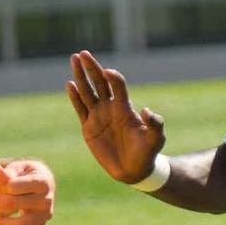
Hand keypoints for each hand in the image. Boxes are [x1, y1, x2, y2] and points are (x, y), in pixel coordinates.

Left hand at [0, 158, 55, 224]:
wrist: (36, 185)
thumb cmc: (23, 174)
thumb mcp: (16, 169)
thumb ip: (5, 172)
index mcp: (43, 181)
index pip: (14, 186)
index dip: (1, 186)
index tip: (0, 185)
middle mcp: (47, 199)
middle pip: (13, 203)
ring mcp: (45, 214)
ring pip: (20, 224)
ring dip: (2, 221)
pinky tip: (1, 219)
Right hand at [66, 50, 164, 183]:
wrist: (133, 170)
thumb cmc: (147, 153)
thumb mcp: (156, 140)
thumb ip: (155, 125)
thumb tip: (146, 110)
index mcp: (125, 107)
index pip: (117, 86)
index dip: (113, 78)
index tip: (109, 72)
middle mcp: (110, 107)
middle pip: (99, 82)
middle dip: (92, 68)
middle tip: (83, 53)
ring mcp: (98, 116)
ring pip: (87, 92)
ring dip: (80, 76)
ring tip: (74, 59)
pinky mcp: (88, 127)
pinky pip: (80, 109)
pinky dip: (74, 97)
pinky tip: (69, 84)